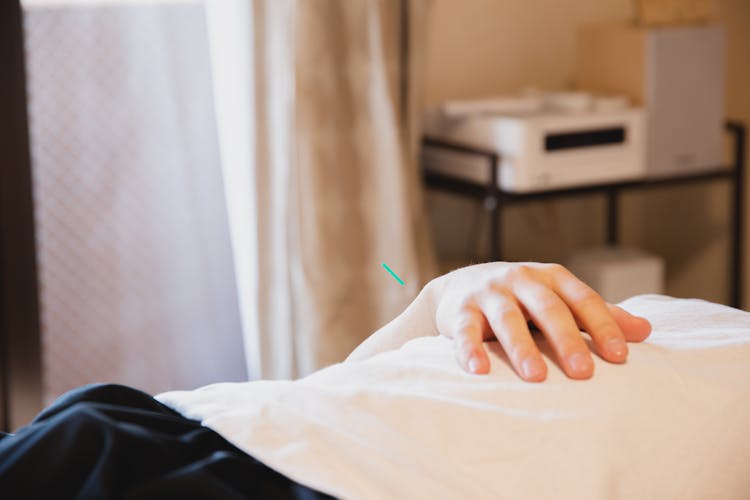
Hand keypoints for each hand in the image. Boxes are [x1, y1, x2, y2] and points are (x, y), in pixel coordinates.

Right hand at [432, 262, 651, 380]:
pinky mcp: (460, 310)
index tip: (619, 357)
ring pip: (507, 319)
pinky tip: (479, 371)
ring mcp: (489, 293)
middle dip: (566, 340)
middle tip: (583, 373)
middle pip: (548, 308)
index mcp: (552, 278)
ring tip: (536, 377)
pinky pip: (465, 330)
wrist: (460, 286)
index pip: (583, 299)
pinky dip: (470, 350)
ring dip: (522, 348)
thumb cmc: (521, 298)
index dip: (602, 326)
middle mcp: (521, 279)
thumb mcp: (559, 299)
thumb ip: (597, 314)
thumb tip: (646, 331)